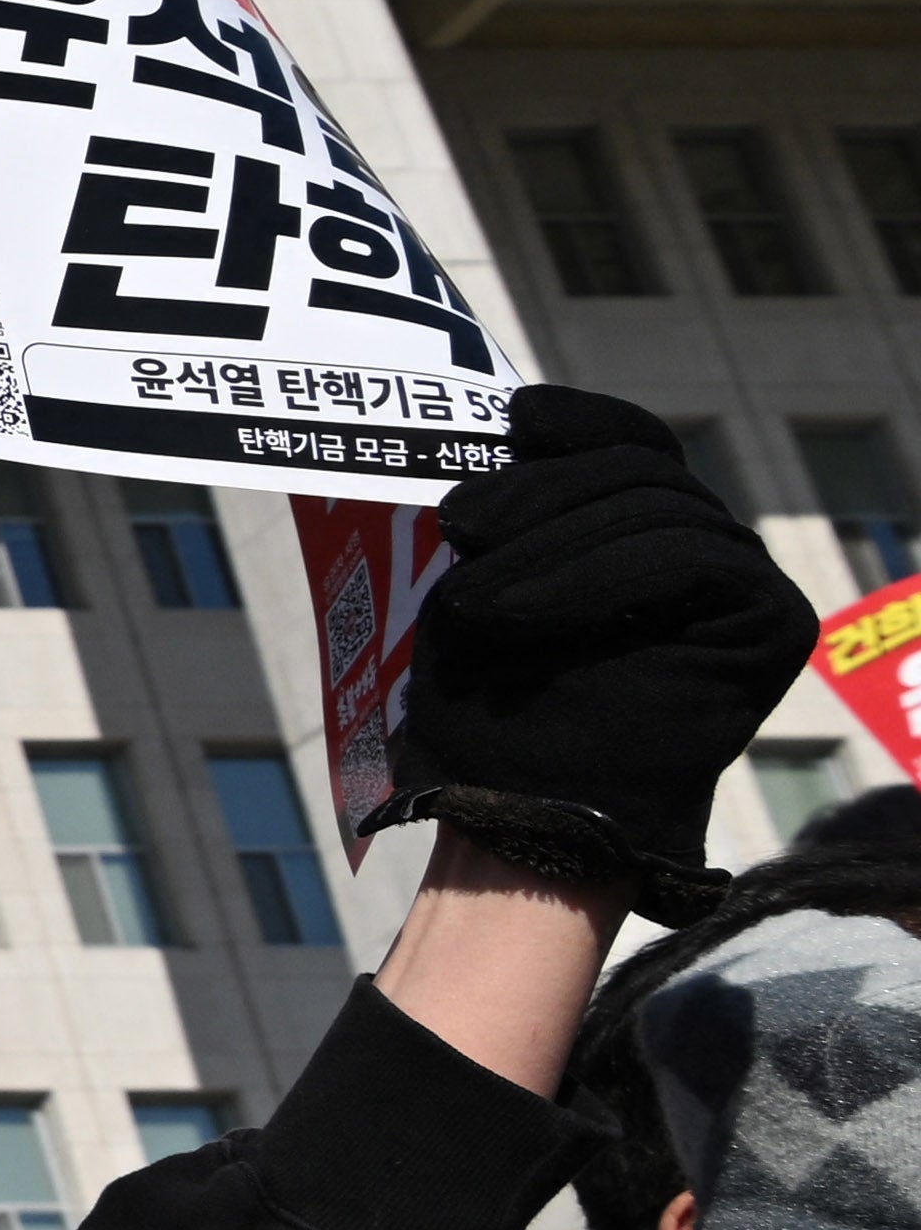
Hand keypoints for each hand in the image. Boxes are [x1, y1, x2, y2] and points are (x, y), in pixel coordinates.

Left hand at [387, 390, 818, 891]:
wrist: (527, 813)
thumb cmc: (493, 711)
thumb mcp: (485, 585)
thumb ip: (518, 512)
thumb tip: (516, 417)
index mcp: (646, 537)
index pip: (631, 445)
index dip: (580, 421)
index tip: (516, 416)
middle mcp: (710, 553)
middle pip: (637, 471)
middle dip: (538, 492)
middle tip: (457, 527)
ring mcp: (748, 586)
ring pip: (659, 510)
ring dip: (551, 546)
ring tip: (474, 601)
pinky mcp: (773, 621)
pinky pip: (692, 559)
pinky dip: (598, 576)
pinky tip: (524, 611)